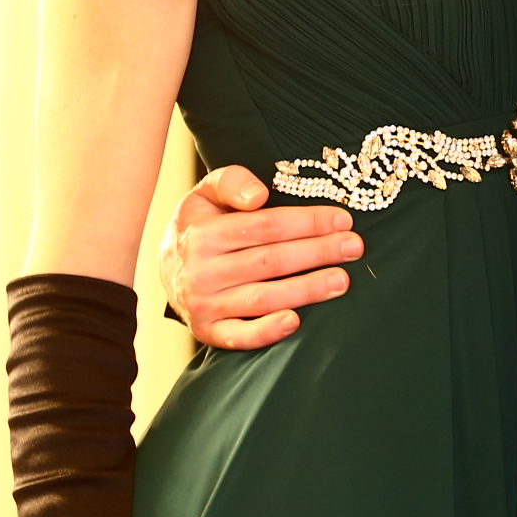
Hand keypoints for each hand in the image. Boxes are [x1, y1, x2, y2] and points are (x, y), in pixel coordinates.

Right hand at [159, 167, 358, 349]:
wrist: (163, 269)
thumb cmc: (197, 226)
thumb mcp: (204, 194)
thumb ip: (230, 181)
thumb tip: (258, 194)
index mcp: (203, 233)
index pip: (266, 226)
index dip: (308, 222)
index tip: (343, 219)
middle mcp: (201, 271)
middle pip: (271, 260)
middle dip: (318, 252)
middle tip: (354, 247)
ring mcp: (203, 304)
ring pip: (263, 297)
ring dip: (306, 290)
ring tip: (342, 280)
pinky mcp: (207, 331)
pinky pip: (240, 335)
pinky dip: (267, 331)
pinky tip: (296, 322)